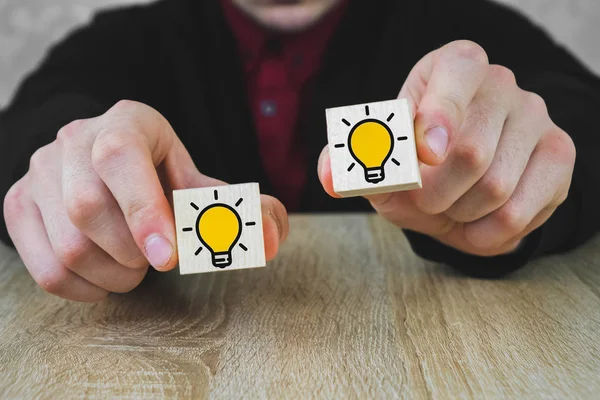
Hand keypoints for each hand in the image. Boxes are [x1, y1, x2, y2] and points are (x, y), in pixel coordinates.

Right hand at [3, 100, 287, 301]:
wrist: (110, 166)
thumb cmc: (164, 178)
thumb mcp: (203, 183)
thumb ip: (244, 209)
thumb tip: (270, 240)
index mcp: (127, 123)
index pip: (121, 157)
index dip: (143, 209)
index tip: (168, 257)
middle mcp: (74, 140)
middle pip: (86, 208)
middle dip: (133, 252)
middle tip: (157, 259)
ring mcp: (40, 172)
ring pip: (67, 245)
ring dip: (114, 274)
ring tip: (135, 265)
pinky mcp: (19, 205)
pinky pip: (46, 269)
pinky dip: (85, 289)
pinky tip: (107, 277)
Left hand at [318, 40, 575, 256]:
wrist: (461, 183)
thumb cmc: (415, 164)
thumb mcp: (378, 159)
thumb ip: (348, 164)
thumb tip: (330, 178)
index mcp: (453, 66)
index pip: (456, 73)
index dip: (439, 114)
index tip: (426, 153)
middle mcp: (500, 84)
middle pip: (470, 152)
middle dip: (432, 194)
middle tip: (422, 200)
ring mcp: (536, 117)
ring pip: (495, 188)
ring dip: (457, 214)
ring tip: (449, 207)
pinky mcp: (559, 155)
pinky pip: (520, 213)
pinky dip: (486, 234)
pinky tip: (475, 222)